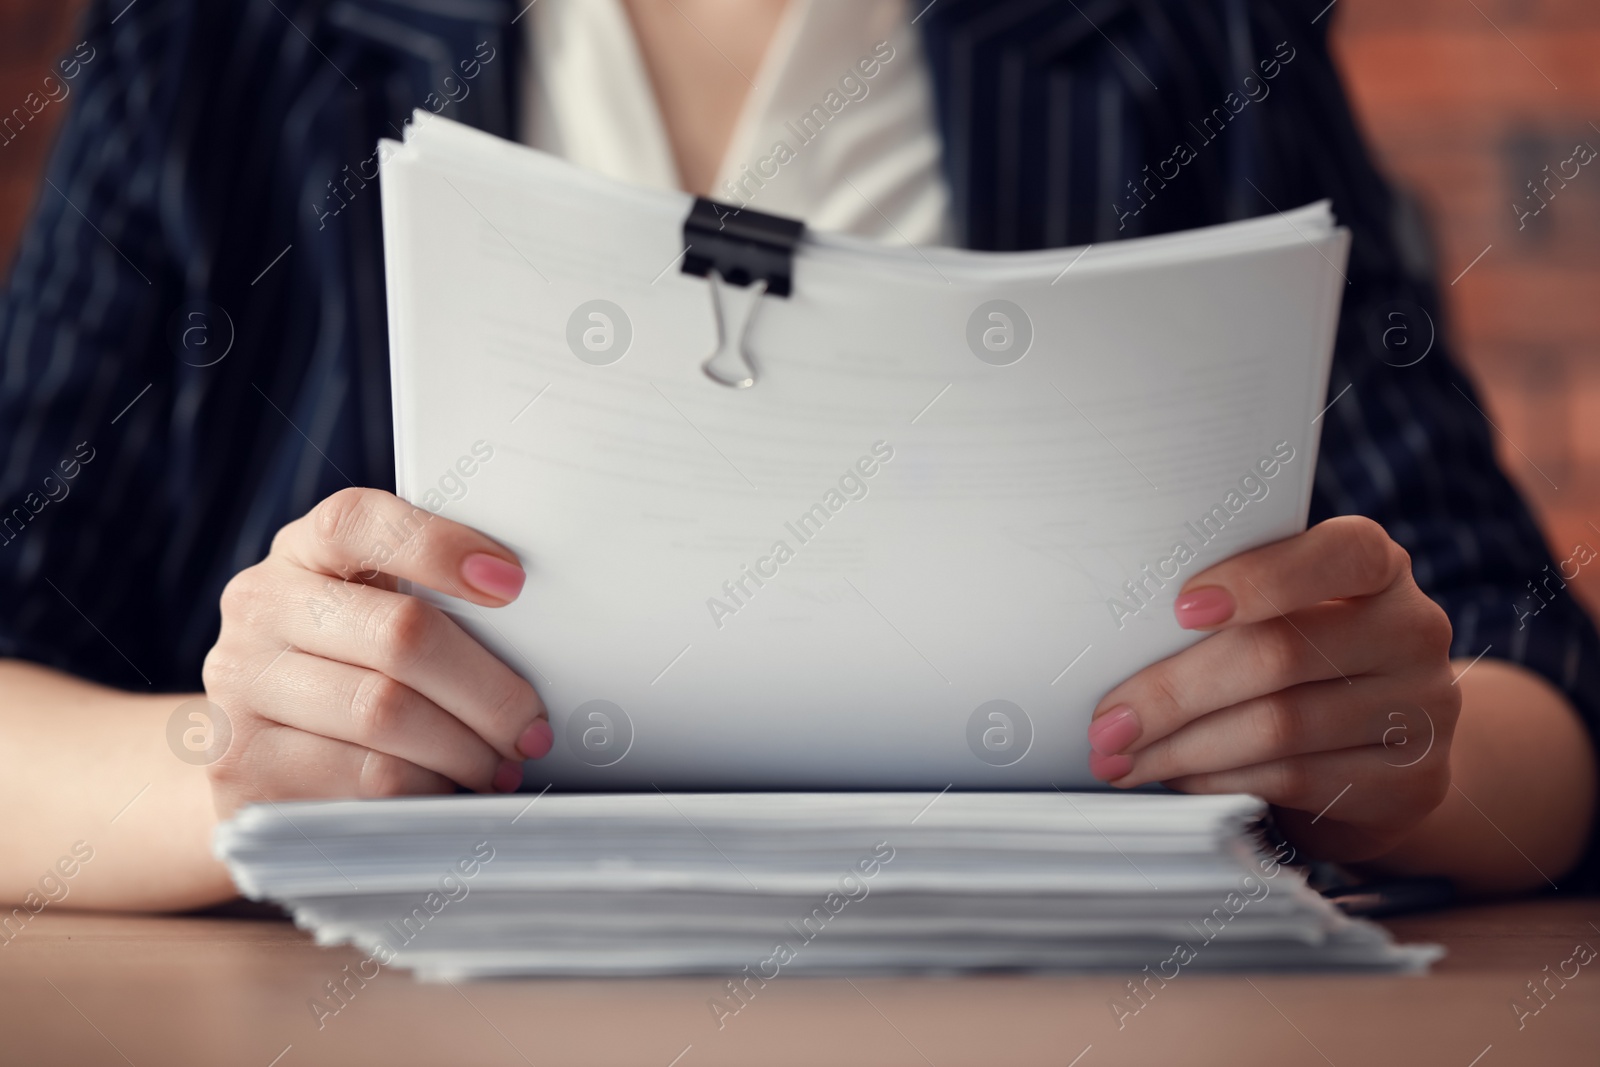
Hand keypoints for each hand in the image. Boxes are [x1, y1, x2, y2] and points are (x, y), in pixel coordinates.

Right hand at [201, 488, 549, 815]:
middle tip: (530, 727)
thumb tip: (529, 618)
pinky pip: (362, 778)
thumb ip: (433, 595)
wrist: (254, 745)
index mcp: (304, 551)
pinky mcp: (246, 767)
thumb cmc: (346, 666)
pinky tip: (444, 787)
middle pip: (400, 635)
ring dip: (464, 749)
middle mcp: (261, 607)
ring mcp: (242, 688)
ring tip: (498, 764)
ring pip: (385, 713)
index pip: (360, 523)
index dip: (441, 548)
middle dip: (488, 691)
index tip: (511, 584)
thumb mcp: (375, 609)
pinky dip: (424, 787)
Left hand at [1085, 516, 1460, 861]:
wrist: (1388, 748)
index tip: (1181, 607)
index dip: (1259, 580)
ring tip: (1122, 758)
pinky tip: (1178, 777)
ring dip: (1182, 748)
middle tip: (1108, 722)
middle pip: (1280, 654)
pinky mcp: (1409, 784)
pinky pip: (1294, 779)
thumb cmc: (1305, 662)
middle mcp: (1412, 630)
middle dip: (1174, 693)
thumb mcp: (1283, 615)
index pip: (1338, 554)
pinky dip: (1219, 781)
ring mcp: (1422, 710)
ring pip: (1279, 727)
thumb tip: (1117, 642)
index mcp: (1377, 565)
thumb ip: (1230, 608)